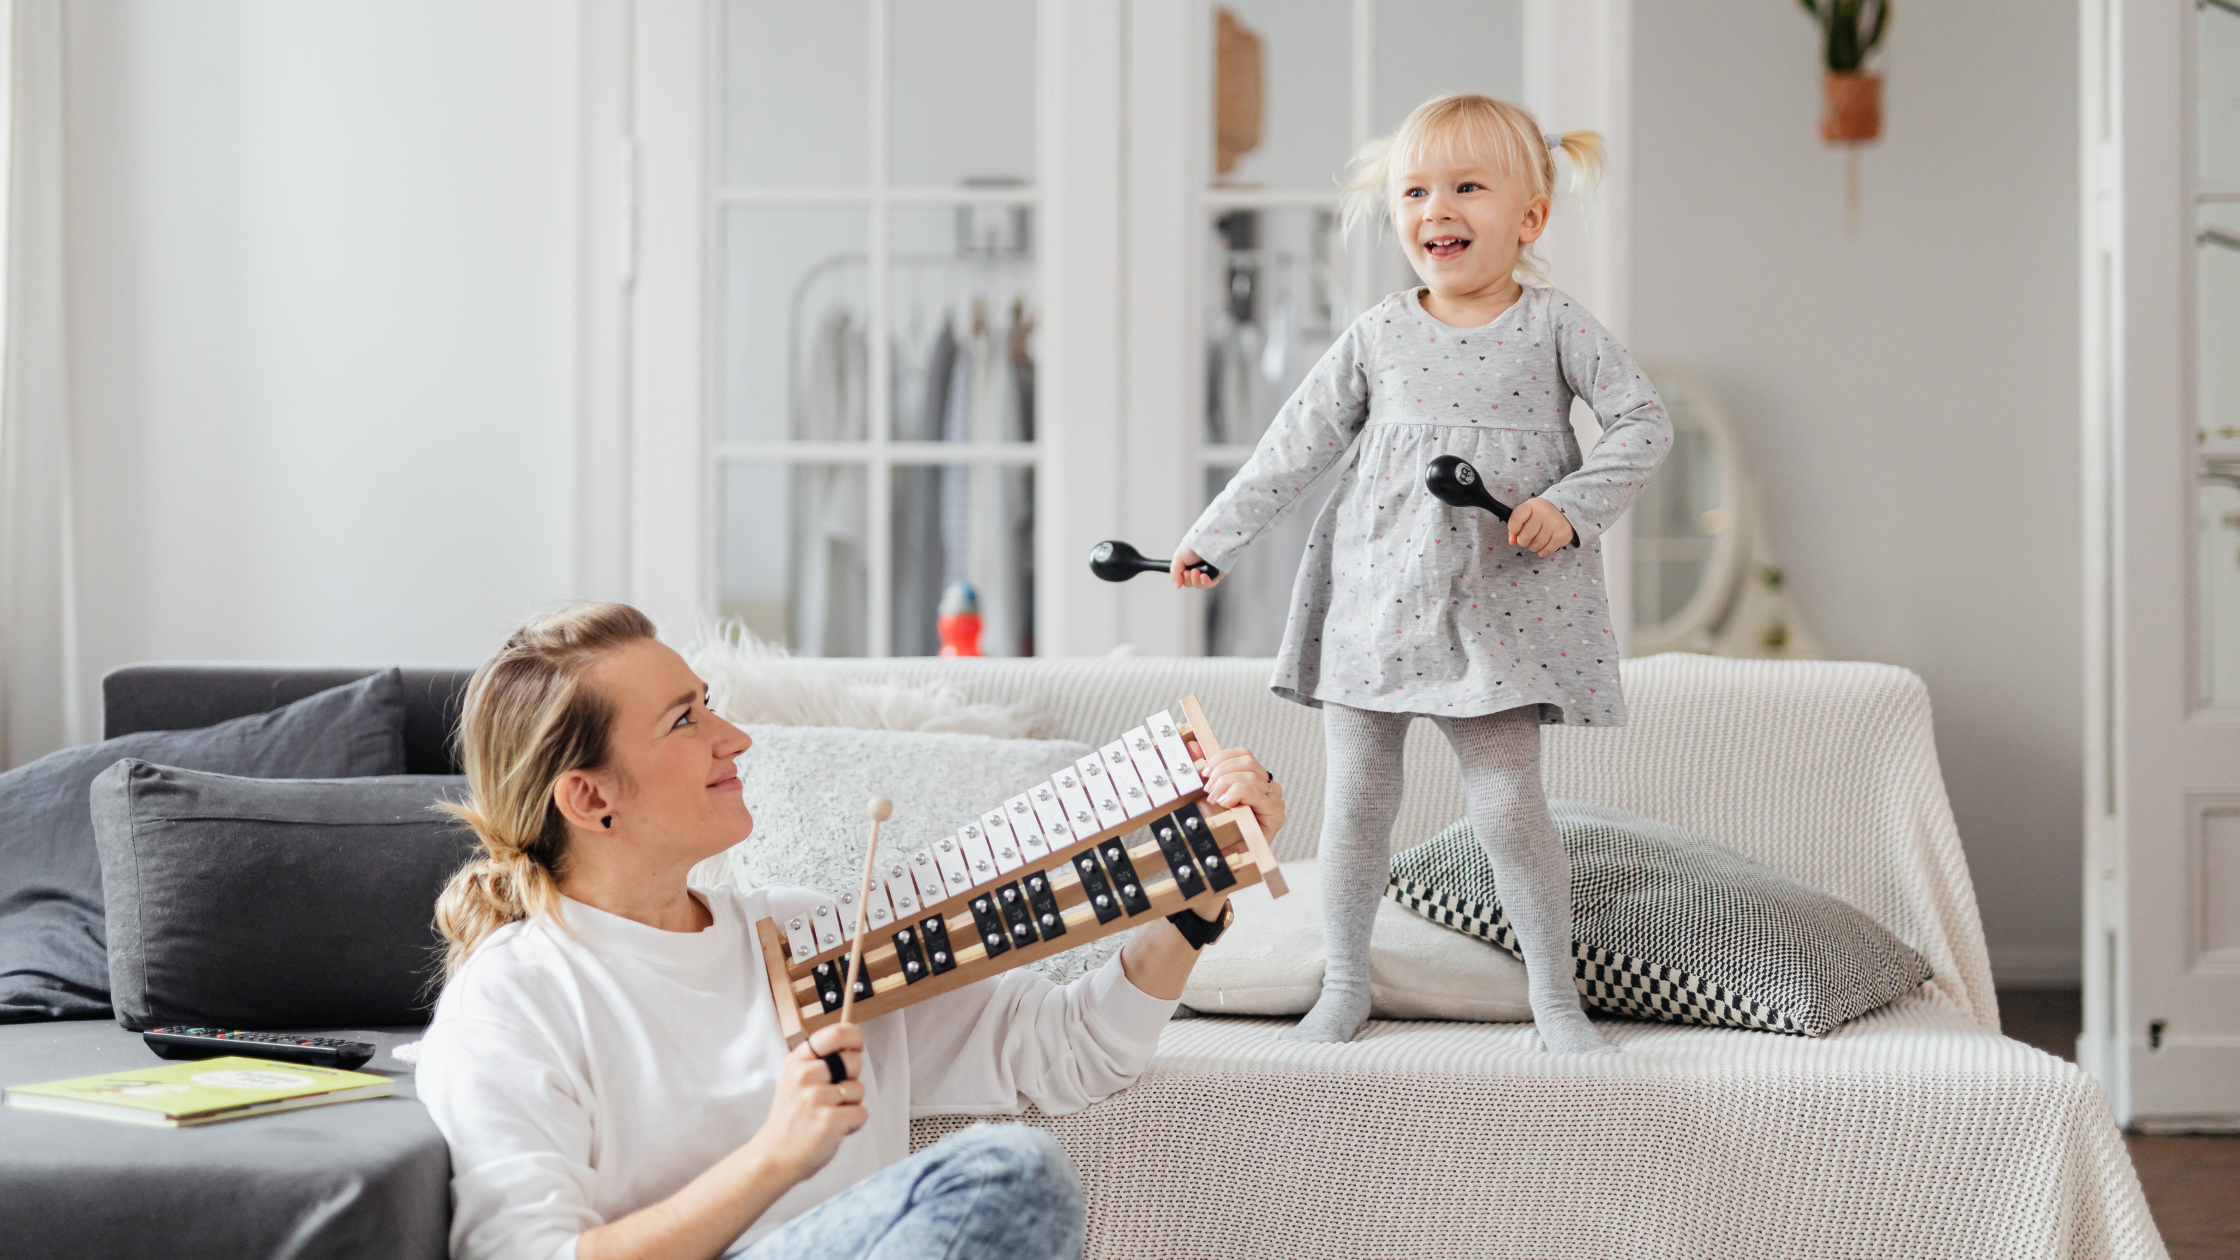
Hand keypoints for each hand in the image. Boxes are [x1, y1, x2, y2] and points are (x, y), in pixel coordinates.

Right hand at [749, 1023, 866, 1181]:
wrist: (775, 1157)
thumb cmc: (792, 1118)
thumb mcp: (794, 1080)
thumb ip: (819, 1061)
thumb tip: (854, 1046)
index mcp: (796, 1061)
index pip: (835, 1033)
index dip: (854, 1037)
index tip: (856, 1047)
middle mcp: (804, 1075)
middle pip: (853, 1061)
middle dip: (852, 1079)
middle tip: (833, 1097)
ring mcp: (816, 1098)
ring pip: (859, 1090)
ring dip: (851, 1105)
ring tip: (828, 1116)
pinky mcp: (829, 1120)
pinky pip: (862, 1113)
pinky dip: (854, 1124)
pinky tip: (833, 1130)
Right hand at [1170, 545, 1222, 589]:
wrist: (1206, 540)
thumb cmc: (1192, 546)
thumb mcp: (1178, 558)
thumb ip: (1175, 573)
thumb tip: (1177, 586)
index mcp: (1188, 565)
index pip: (1184, 579)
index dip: (1183, 579)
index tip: (1184, 573)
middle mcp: (1198, 569)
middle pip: (1192, 583)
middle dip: (1189, 579)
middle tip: (1188, 572)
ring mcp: (1207, 572)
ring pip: (1200, 584)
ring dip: (1196, 580)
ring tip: (1195, 571)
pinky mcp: (1217, 573)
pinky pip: (1211, 583)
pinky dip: (1206, 582)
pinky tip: (1203, 576)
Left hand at [1198, 744, 1284, 845]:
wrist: (1230, 861)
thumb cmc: (1222, 829)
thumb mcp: (1210, 796)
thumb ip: (1205, 772)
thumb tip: (1192, 746)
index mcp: (1256, 780)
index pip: (1244, 755)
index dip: (1222, 758)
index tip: (1204, 771)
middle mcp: (1269, 788)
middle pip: (1248, 762)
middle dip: (1222, 772)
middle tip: (1207, 790)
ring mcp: (1275, 801)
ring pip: (1251, 776)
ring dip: (1226, 784)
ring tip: (1214, 800)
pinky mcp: (1276, 815)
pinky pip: (1257, 794)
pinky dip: (1237, 794)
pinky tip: (1225, 803)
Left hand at [1508, 498, 1574, 556]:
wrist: (1564, 512)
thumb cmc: (1540, 515)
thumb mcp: (1526, 514)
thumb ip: (1515, 526)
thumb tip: (1512, 541)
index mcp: (1532, 505)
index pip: (1516, 519)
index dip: (1513, 529)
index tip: (1516, 531)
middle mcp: (1544, 513)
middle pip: (1525, 536)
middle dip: (1523, 541)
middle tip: (1526, 539)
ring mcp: (1554, 524)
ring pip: (1536, 545)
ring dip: (1533, 546)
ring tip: (1536, 540)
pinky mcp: (1562, 535)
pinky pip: (1546, 550)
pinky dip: (1542, 551)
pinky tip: (1543, 545)